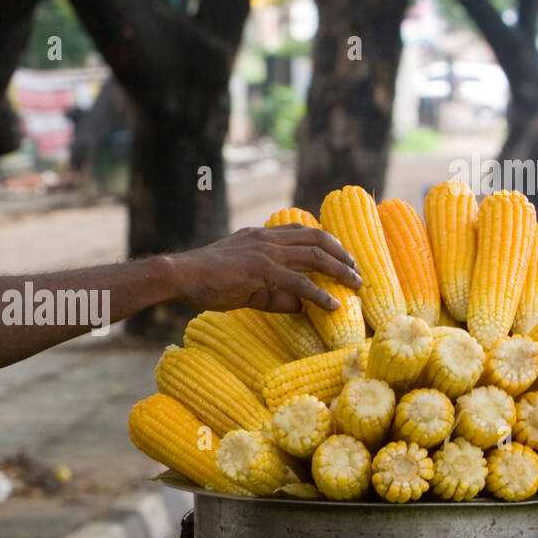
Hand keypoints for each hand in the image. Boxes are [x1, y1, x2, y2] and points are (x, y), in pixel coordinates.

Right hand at [164, 224, 362, 313]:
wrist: (180, 274)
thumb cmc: (205, 281)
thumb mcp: (245, 286)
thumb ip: (274, 294)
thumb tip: (301, 306)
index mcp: (261, 236)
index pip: (302, 232)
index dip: (326, 242)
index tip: (342, 256)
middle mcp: (267, 238)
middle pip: (317, 239)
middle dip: (342, 254)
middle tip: (357, 271)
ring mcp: (265, 252)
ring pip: (315, 257)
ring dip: (340, 270)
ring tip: (356, 285)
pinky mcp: (261, 270)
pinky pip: (299, 282)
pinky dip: (320, 294)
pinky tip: (334, 305)